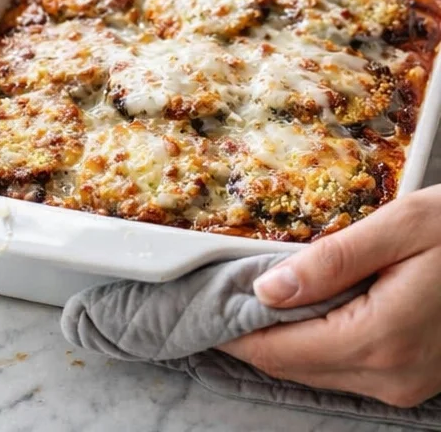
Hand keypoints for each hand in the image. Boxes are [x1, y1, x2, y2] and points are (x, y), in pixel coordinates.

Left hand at [221, 187, 440, 407]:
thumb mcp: (400, 226)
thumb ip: (333, 259)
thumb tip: (267, 289)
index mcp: (382, 338)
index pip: (284, 349)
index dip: (235, 330)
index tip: (199, 303)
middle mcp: (392, 377)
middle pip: (295, 367)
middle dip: (251, 335)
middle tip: (213, 294)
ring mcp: (405, 385)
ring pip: (317, 372)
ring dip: (279, 341)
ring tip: (242, 297)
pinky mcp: (412, 379)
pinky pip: (345, 368)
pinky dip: (313, 342)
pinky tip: (296, 309)